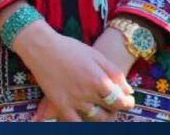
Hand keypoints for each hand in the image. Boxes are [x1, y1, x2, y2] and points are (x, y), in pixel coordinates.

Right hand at [12, 20, 134, 121]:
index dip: (127, 103)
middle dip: (115, 108)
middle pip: (109, 110)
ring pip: (95, 118)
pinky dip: (82, 122)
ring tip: (99, 107)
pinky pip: (75, 122)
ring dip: (102, 115)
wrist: (41, 46)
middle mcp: (88, 93)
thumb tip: (128, 91)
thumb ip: (114, 73)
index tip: (128, 100)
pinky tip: (84, 115)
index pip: (120, 101)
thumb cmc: (70, 48)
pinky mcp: (60, 104)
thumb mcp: (96, 55)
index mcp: (99, 80)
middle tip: (112, 102)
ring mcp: (73, 100)